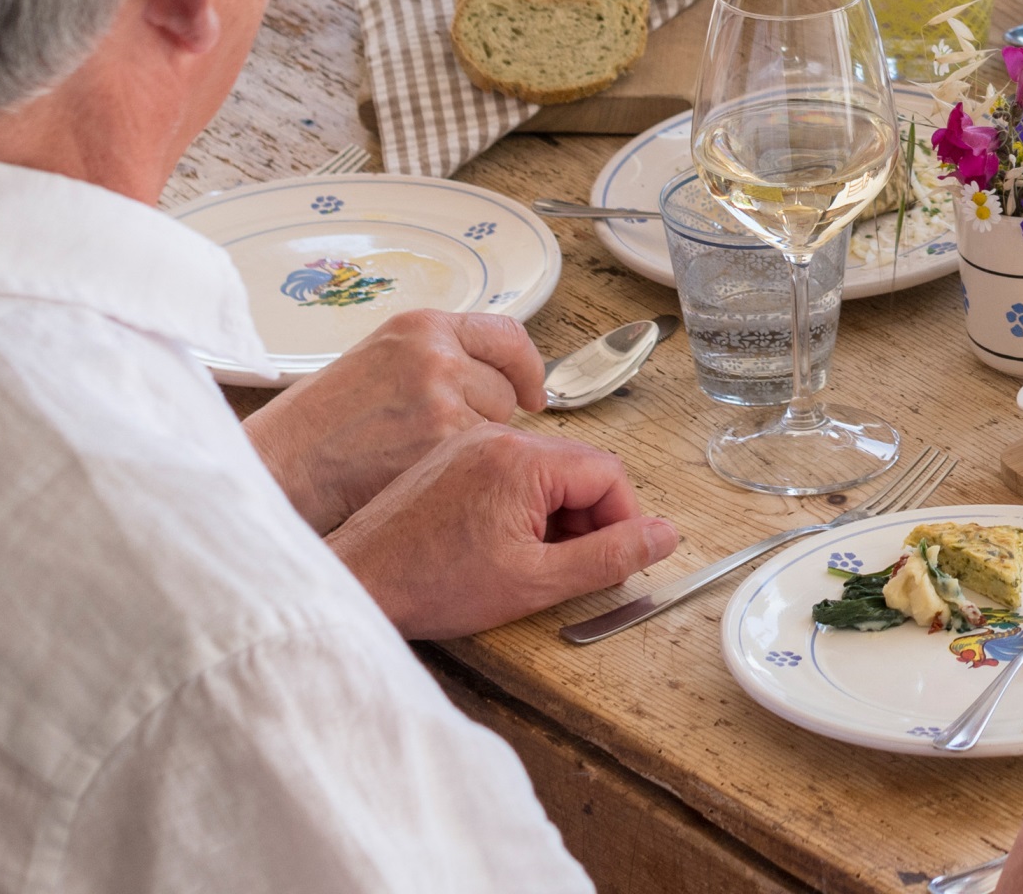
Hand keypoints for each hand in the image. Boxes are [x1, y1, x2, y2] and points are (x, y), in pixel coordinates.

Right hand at [242, 310, 548, 529]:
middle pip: (504, 387)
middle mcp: (437, 356)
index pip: (506, 334)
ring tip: (416, 455)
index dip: (527, 366)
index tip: (534, 389)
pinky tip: (419, 475)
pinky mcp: (442, 445)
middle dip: (487, 415)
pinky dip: (461, 473)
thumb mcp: (377, 361)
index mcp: (420, 327)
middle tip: (443, 437)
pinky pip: (480, 459)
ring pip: (496, 427)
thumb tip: (486, 374)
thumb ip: (432, 358)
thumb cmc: (318, 423)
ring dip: (472, 445)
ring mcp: (442, 399)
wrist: (285, 462)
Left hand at [326, 426, 678, 640]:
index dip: (623, 520)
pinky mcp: (450, 457)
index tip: (617, 558)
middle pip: (577, 466)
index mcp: (523, 460)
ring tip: (532, 560)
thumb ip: (608, 558)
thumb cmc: (433, 584)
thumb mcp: (536, 583)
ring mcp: (470, 444)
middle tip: (572, 567)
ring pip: (544, 468)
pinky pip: (510, 468)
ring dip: (556, 513)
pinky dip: (523, 504)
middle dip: (589, 518)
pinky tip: (502, 544)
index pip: (608, 472)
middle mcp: (497, 437)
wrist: (358, 583)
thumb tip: (664, 537)